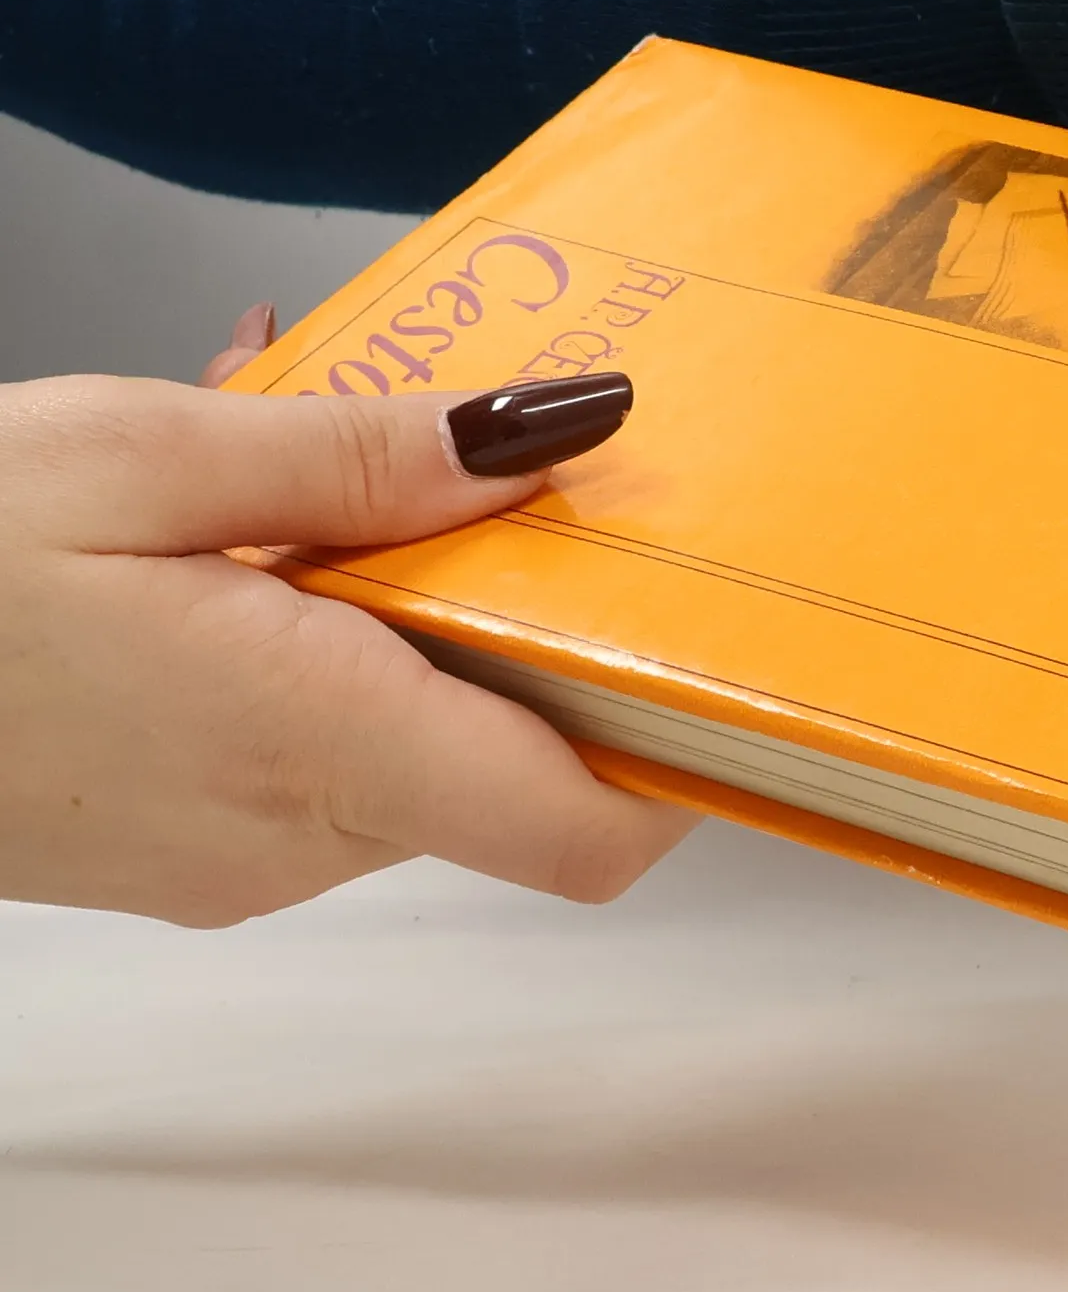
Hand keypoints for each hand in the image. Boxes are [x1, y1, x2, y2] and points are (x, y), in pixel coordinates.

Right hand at [0, 361, 695, 925]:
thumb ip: (362, 461)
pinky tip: (258, 529)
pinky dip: (330, 646)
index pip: (583, 827)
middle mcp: (298, 833)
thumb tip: (546, 438)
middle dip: (528, 617)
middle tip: (501, 475)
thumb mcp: (142, 460)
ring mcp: (238, 853)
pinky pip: (324, 743)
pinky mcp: (190, 840)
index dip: (675, 750)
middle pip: (513, 754)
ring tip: (332, 471)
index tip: (702, 638)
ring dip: (415, 611)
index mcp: (319, 743)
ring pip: (416, 735)